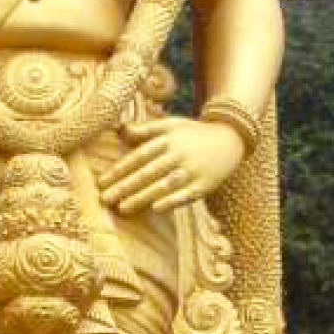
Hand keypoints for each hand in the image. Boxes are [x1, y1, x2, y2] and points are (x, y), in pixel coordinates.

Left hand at [98, 117, 245, 214]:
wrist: (231, 139)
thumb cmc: (194, 133)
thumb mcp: (171, 124)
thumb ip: (146, 128)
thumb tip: (121, 130)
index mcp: (167, 140)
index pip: (138, 157)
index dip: (119, 170)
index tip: (102, 182)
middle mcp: (178, 155)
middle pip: (147, 173)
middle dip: (124, 187)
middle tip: (105, 199)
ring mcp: (192, 170)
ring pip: (163, 185)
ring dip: (142, 197)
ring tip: (122, 208)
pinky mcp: (205, 185)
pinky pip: (186, 195)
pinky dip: (172, 201)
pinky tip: (156, 209)